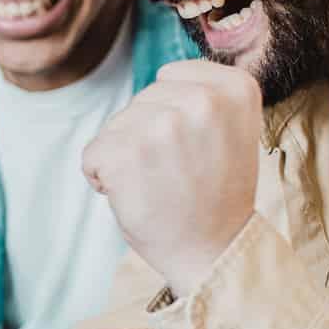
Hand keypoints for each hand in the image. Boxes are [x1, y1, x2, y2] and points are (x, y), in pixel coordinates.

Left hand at [82, 59, 260, 295]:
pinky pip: (93, 154)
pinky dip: (103, 178)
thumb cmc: (215, 194)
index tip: (198, 148)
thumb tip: (163, 75)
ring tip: (161, 186)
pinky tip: (137, 197)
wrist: (213, 252)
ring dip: (126, 157)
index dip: (173, 114)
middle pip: (141, 100)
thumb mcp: (230, 130)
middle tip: (179, 174)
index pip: (170, 77)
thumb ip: (205, 95)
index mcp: (235, 88)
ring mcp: (162, 125)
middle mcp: (202, 100)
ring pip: (116, 126)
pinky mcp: (124, 153)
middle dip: (147, 135)